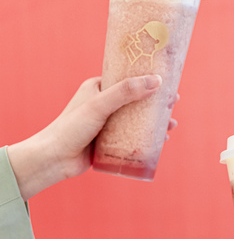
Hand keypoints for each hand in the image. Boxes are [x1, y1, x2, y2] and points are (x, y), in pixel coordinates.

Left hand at [7, 75, 175, 199]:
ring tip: (171, 126)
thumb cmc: (71, 128)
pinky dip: (146, 138)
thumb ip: (126, 92)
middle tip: (173, 104)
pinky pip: (132, 137)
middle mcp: (103, 104)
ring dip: (154, 122)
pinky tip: (159, 142)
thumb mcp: (100, 105)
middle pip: (136, 100)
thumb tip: (156, 80)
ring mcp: (107, 124)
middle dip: (155, 103)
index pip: (127, 78)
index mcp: (98, 88)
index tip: (166, 80)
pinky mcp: (108, 142)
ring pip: (136, 120)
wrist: (53, 160)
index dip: (147, 79)